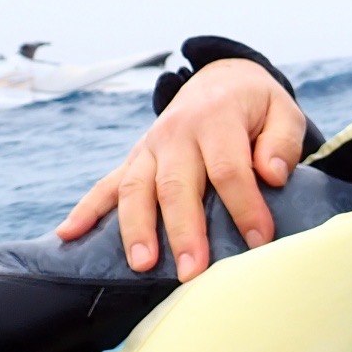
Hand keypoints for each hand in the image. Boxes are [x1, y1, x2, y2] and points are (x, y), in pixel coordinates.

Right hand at [55, 59, 308, 280]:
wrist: (222, 80)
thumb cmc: (257, 106)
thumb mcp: (283, 111)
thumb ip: (282, 141)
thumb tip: (272, 175)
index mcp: (217, 120)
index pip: (228, 169)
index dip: (244, 207)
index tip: (259, 240)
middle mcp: (178, 133)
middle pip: (177, 185)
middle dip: (184, 231)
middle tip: (192, 271)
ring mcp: (151, 147)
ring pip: (137, 189)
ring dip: (136, 229)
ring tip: (142, 265)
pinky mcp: (136, 158)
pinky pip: (106, 184)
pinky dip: (86, 210)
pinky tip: (68, 235)